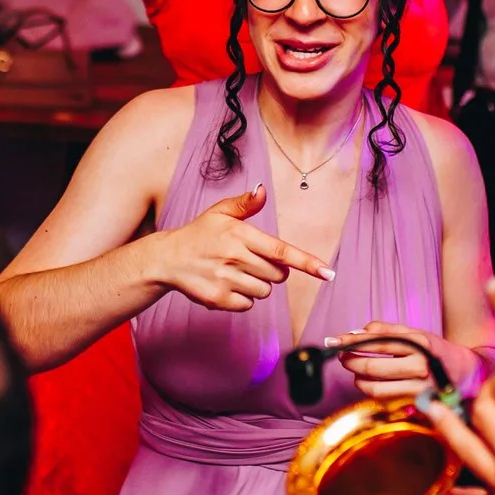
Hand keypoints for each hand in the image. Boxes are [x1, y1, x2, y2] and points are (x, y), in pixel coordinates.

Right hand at [149, 184, 332, 312]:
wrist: (167, 259)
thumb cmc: (199, 234)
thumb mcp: (220, 213)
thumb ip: (245, 204)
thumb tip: (262, 190)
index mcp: (240, 235)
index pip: (281, 251)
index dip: (307, 263)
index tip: (328, 273)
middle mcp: (235, 258)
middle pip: (277, 275)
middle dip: (272, 270)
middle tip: (250, 260)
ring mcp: (226, 280)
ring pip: (264, 291)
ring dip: (257, 284)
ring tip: (235, 272)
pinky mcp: (218, 299)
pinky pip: (248, 305)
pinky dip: (242, 298)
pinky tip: (226, 285)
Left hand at [333, 319, 473, 400]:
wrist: (464, 373)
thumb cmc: (434, 351)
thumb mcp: (414, 333)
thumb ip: (385, 331)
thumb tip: (355, 333)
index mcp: (419, 343)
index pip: (376, 342)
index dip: (351, 341)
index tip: (333, 340)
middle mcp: (420, 366)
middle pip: (372, 367)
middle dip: (351, 361)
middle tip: (343, 356)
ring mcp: (419, 388)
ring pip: (375, 388)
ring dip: (358, 380)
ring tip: (356, 372)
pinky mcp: (418, 404)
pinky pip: (385, 400)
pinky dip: (372, 391)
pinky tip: (371, 383)